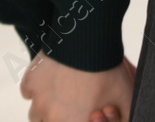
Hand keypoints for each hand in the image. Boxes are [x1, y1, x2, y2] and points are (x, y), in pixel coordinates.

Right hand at [20, 51, 135, 121]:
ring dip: (46, 109)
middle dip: (61, 118)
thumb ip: (125, 118)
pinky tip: (51, 79)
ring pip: (36, 115)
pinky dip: (36, 89)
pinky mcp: (30, 82)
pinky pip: (28, 93)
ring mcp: (39, 101)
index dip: (77, 120)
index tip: (85, 114)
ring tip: (61, 94)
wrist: (88, 39)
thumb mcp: (127, 100)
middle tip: (73, 105)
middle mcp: (54, 119)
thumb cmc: (109, 71)